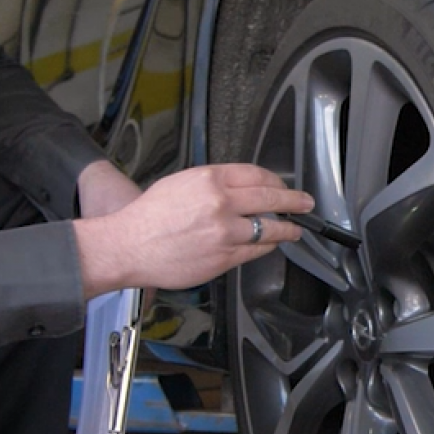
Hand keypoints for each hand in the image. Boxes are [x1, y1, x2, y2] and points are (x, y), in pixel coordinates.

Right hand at [74, 163, 312, 298]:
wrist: (128, 246)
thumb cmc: (147, 217)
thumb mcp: (180, 183)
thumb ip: (212, 184)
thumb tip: (239, 189)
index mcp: (210, 179)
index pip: (256, 175)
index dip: (276, 180)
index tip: (284, 185)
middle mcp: (221, 203)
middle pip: (270, 198)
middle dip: (294, 200)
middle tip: (306, 202)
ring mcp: (224, 232)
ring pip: (268, 228)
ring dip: (287, 228)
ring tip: (296, 229)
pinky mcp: (223, 258)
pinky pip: (255, 251)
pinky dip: (267, 246)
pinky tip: (271, 244)